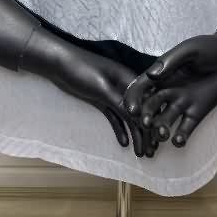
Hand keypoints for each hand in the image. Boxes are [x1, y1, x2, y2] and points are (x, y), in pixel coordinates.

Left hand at [49, 42, 160, 157]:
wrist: (59, 63)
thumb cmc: (82, 70)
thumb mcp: (102, 88)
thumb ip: (120, 102)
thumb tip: (139, 119)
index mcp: (129, 78)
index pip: (146, 104)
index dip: (152, 123)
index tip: (157, 142)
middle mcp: (125, 86)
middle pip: (139, 112)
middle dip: (145, 132)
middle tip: (150, 153)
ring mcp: (113, 93)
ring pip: (127, 117)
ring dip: (134, 134)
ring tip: (140, 153)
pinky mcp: (102, 99)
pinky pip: (114, 116)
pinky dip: (119, 129)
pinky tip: (124, 143)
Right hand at [123, 33, 216, 146]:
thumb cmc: (208, 48)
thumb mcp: (190, 50)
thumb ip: (172, 61)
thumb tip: (152, 74)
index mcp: (162, 74)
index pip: (142, 87)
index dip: (134, 98)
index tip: (132, 110)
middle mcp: (168, 90)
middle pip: (151, 106)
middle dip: (146, 116)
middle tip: (147, 123)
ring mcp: (182, 103)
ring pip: (165, 120)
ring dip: (161, 129)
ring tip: (163, 135)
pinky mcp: (196, 113)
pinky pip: (185, 128)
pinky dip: (180, 137)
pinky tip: (179, 140)